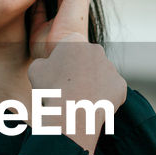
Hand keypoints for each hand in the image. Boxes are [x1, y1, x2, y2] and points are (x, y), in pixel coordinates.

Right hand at [27, 40, 126, 154]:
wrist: (72, 114)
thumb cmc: (51, 90)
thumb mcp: (36, 69)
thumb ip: (44, 62)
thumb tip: (48, 65)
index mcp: (75, 41)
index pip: (69, 47)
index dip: (62, 61)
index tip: (58, 75)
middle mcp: (96, 49)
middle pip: (87, 59)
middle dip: (80, 70)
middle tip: (68, 88)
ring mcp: (111, 68)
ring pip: (100, 75)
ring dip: (92, 84)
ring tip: (79, 100)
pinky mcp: (120, 85)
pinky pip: (111, 90)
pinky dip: (103, 97)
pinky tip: (92, 106)